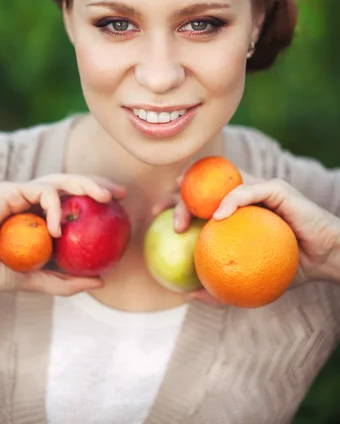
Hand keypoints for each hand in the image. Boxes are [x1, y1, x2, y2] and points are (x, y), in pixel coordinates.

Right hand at [0, 174, 125, 295]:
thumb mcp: (35, 279)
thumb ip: (64, 280)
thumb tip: (101, 281)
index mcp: (39, 215)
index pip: (72, 199)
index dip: (96, 197)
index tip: (120, 205)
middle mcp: (32, 200)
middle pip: (71, 183)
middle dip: (97, 183)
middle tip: (119, 194)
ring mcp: (21, 192)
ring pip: (60, 180)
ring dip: (84, 185)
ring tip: (103, 197)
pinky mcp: (10, 190)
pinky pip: (41, 192)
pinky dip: (53, 208)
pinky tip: (57, 229)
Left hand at [153, 174, 339, 306]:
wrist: (327, 261)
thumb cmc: (288, 268)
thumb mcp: (249, 280)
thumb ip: (221, 286)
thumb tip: (187, 296)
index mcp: (235, 209)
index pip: (200, 197)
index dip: (176, 200)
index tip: (157, 216)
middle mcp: (244, 193)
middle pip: (203, 185)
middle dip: (178, 194)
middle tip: (162, 215)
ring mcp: (259, 188)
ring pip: (220, 182)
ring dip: (196, 195)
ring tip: (181, 216)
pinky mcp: (276, 188)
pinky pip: (248, 190)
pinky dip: (230, 201)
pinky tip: (216, 217)